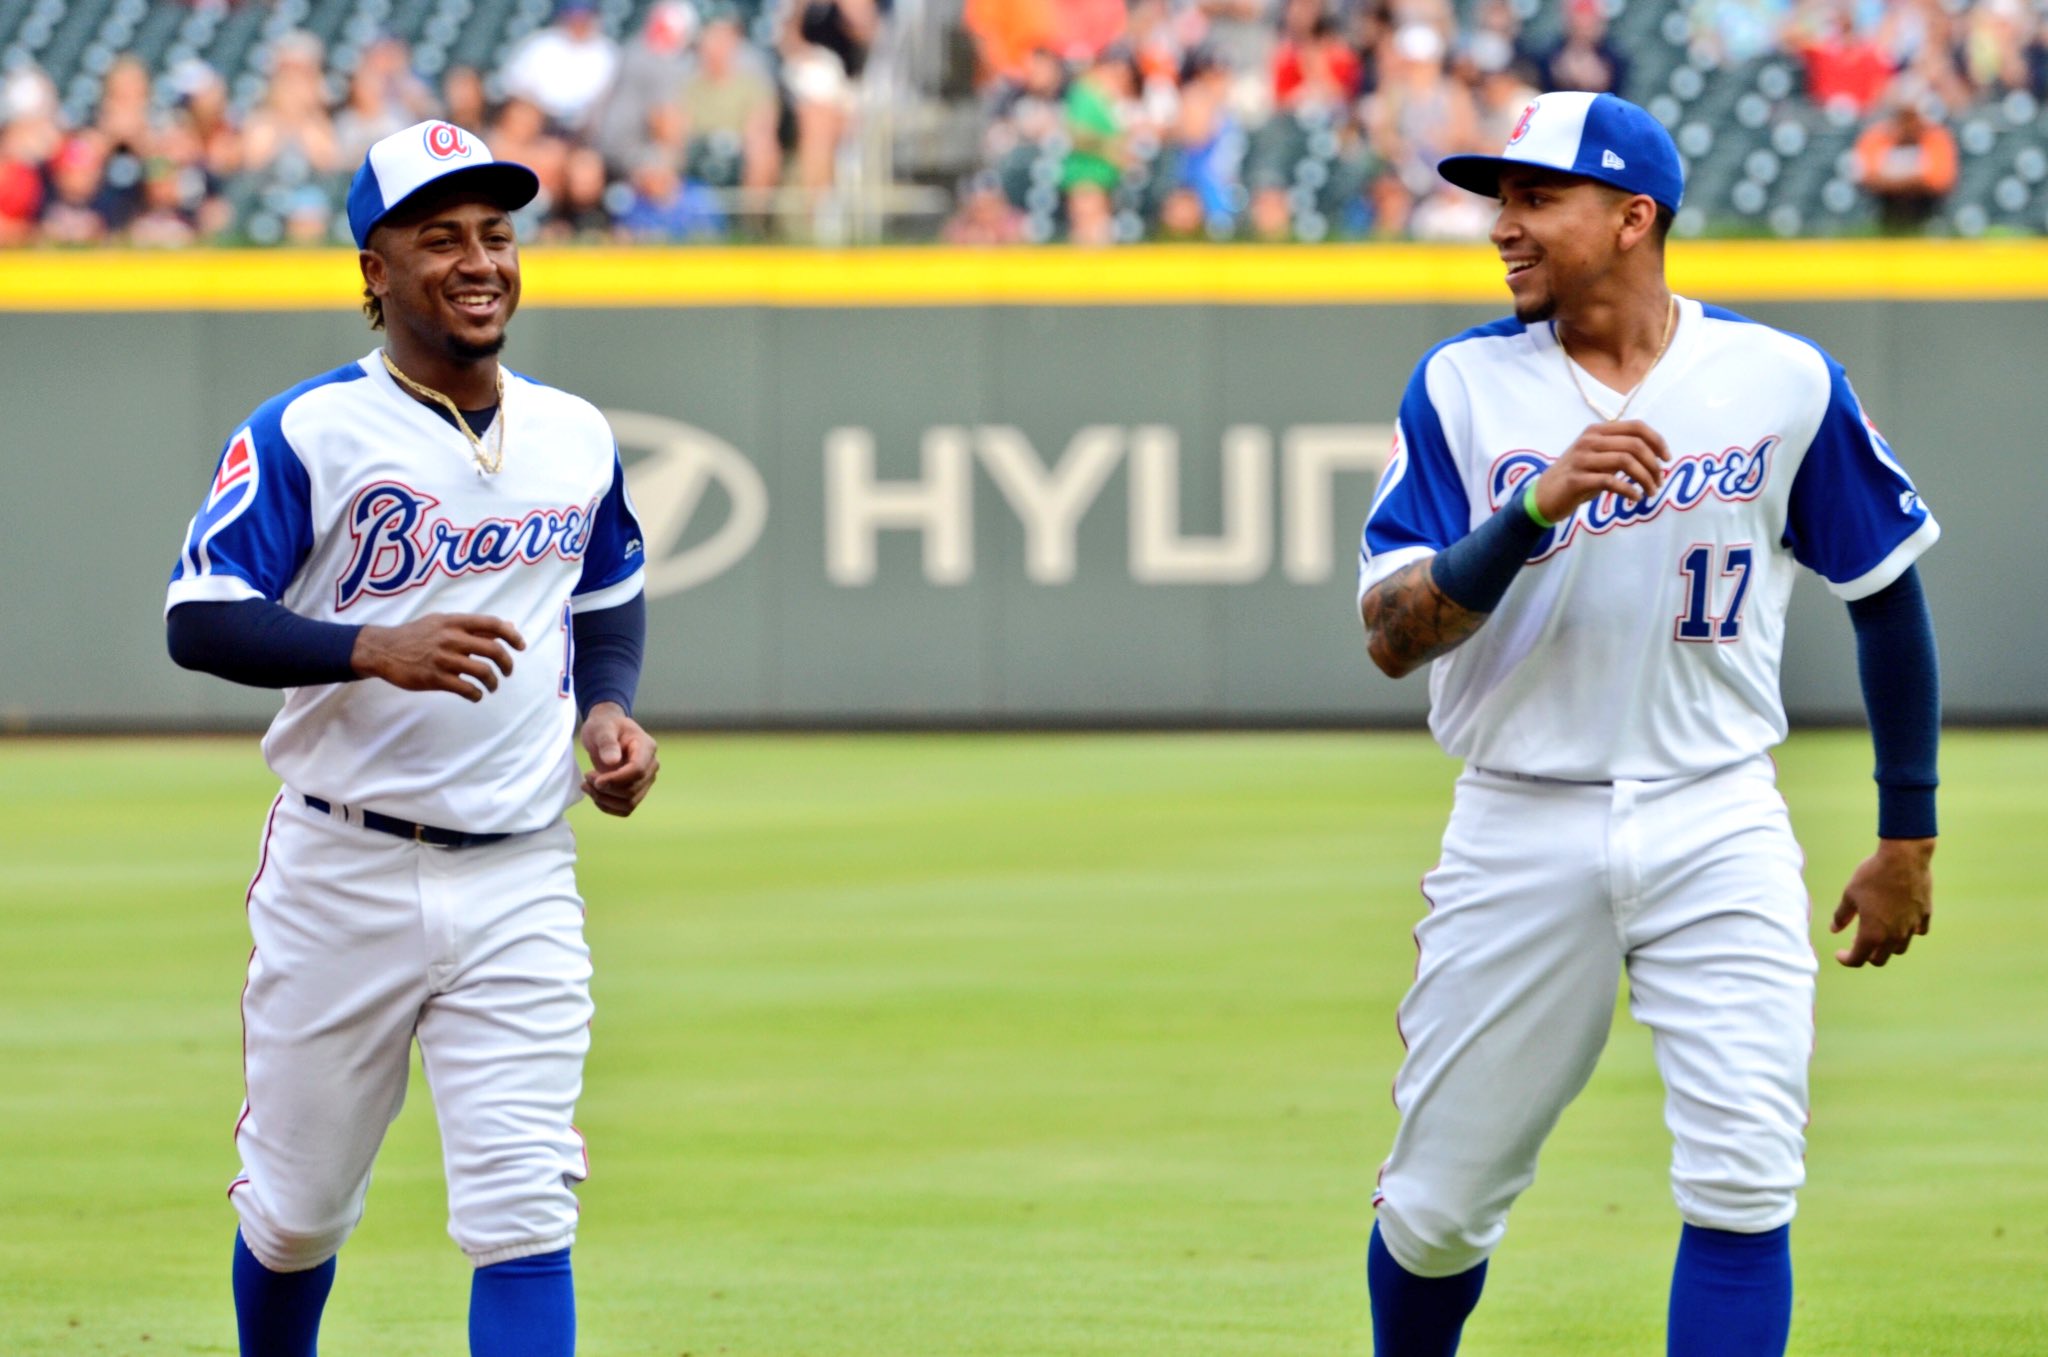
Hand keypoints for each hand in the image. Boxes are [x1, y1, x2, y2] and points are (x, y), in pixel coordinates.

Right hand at [351, 613, 524, 700]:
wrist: (383, 650)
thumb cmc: (416, 635)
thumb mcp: (442, 622)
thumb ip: (472, 625)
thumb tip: (507, 625)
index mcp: (454, 622)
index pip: (492, 624)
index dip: (512, 635)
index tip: (521, 646)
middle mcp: (451, 638)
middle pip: (493, 650)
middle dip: (507, 663)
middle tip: (507, 672)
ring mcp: (443, 659)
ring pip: (483, 672)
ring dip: (493, 682)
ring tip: (492, 686)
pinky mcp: (435, 678)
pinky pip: (466, 689)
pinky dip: (476, 695)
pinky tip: (475, 695)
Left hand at [580, 703, 658, 816]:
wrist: (607, 731)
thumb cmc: (605, 726)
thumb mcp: (601, 728)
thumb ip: (607, 742)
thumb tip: (613, 761)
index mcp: (647, 747)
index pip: (638, 770)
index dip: (617, 779)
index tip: (596, 780)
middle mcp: (651, 766)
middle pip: (632, 790)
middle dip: (606, 789)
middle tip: (587, 777)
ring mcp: (646, 780)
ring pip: (629, 803)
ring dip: (605, 800)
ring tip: (587, 786)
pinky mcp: (637, 791)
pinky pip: (626, 808)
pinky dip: (608, 806)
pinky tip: (595, 795)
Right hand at [1532, 420, 1671, 522]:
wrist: (1544, 496)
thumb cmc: (1577, 478)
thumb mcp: (1598, 458)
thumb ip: (1620, 452)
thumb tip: (1655, 455)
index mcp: (1597, 431)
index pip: (1636, 427)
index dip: (1658, 440)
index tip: (1667, 458)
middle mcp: (1589, 441)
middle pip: (1634, 445)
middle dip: (1654, 465)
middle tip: (1659, 481)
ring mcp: (1581, 459)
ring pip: (1626, 462)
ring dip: (1645, 479)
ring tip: (1651, 492)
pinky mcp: (1576, 479)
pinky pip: (1611, 481)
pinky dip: (1629, 490)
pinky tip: (1635, 498)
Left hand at [1830, 837, 1934, 967]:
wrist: (1903, 858)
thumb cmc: (1872, 875)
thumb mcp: (1850, 895)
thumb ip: (1842, 916)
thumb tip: (1834, 930)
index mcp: (1872, 934)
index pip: (1857, 959)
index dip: (1846, 959)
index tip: (1839, 953)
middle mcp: (1894, 936)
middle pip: (1880, 959)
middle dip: (1866, 955)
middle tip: (1856, 942)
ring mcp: (1912, 927)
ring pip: (1899, 948)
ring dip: (1886, 946)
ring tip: (1877, 932)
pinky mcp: (1925, 915)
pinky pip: (1917, 932)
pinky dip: (1907, 932)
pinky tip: (1899, 922)